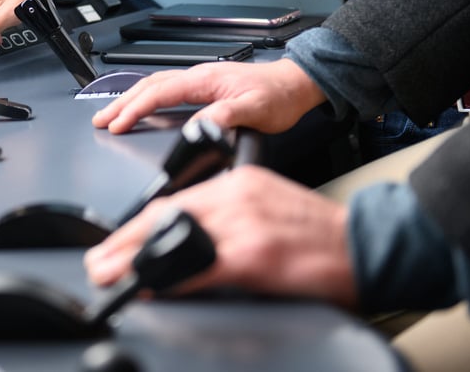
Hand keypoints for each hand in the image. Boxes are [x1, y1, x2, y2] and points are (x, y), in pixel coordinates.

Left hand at [84, 166, 356, 307]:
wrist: (369, 243)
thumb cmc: (321, 233)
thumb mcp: (268, 207)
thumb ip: (229, 215)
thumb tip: (189, 241)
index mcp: (240, 182)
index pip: (175, 199)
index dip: (138, 223)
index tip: (116, 239)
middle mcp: (237, 196)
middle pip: (165, 215)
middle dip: (125, 240)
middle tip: (99, 260)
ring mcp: (244, 224)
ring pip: (174, 237)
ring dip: (135, 259)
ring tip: (111, 274)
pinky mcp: (255, 254)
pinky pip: (200, 266)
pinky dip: (169, 277)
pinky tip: (150, 286)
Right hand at [92, 58, 325, 133]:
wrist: (296, 84)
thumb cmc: (279, 95)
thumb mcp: (255, 110)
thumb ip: (225, 116)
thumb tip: (196, 126)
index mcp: (205, 80)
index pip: (159, 93)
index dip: (135, 109)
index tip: (117, 124)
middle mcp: (198, 76)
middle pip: (148, 86)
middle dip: (121, 102)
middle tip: (100, 120)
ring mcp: (199, 80)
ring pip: (154, 86)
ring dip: (130, 99)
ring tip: (111, 114)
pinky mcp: (204, 87)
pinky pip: (165, 90)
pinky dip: (146, 98)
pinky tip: (142, 108)